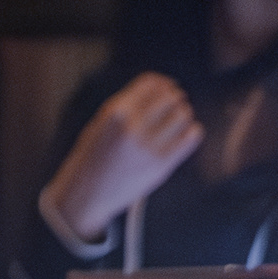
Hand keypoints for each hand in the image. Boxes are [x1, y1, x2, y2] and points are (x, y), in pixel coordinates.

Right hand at [41, 73, 202, 245]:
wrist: (85, 195)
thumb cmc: (93, 157)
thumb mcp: (101, 123)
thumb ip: (128, 105)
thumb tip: (163, 86)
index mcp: (114, 113)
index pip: (151, 84)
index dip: (162, 83)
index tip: (167, 87)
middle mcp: (131, 127)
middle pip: (169, 97)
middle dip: (174, 98)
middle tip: (174, 104)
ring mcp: (147, 147)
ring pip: (182, 115)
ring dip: (183, 114)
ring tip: (177, 121)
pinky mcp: (160, 165)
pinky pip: (190, 138)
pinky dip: (192, 131)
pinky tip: (186, 133)